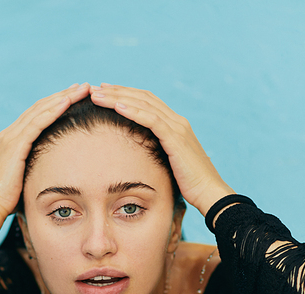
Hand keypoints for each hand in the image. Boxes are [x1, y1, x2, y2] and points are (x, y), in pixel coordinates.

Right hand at [0, 83, 90, 218]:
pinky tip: (67, 102)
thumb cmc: (10, 200)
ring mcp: (11, 138)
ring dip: (62, 97)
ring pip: (40, 110)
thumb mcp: (26, 178)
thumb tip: (54, 173)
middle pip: (41, 107)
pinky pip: (37, 123)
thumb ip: (36, 168)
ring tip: (82, 89)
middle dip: (63, 94)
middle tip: (84, 86)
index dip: (57, 104)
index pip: (38, 115)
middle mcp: (10, 133)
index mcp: (12, 140)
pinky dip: (52, 111)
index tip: (75, 97)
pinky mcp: (15, 146)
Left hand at [89, 84, 233, 215]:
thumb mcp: (170, 165)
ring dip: (119, 97)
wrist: (210, 193)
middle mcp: (177, 121)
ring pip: (144, 104)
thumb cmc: (190, 185)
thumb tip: (141, 158)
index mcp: (175, 125)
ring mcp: (178, 128)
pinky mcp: (176, 139)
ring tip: (98, 95)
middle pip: (143, 97)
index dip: (125, 95)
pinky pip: (152, 120)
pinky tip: (117, 106)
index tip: (104, 94)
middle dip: (117, 91)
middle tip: (95, 88)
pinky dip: (134, 111)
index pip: (146, 102)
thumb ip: (158, 155)